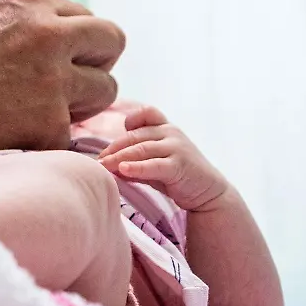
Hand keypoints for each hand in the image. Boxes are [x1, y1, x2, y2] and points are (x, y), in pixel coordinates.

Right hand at [0, 0, 124, 150]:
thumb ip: (19, 21)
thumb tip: (46, 28)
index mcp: (31, 6)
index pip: (87, 18)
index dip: (78, 44)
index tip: (63, 61)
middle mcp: (50, 35)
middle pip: (112, 42)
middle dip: (97, 64)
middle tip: (74, 85)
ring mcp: (53, 80)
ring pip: (107, 90)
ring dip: (84, 102)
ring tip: (45, 111)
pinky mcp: (49, 122)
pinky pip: (71, 132)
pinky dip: (49, 138)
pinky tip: (19, 135)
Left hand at [98, 105, 229, 211]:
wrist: (208, 192)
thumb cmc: (177, 176)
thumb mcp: (153, 164)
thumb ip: (133, 160)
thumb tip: (105, 164)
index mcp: (165, 128)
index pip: (146, 113)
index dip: (130, 120)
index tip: (114, 139)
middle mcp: (171, 133)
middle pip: (135, 136)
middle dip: (114, 148)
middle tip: (98, 161)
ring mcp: (176, 147)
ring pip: (141, 149)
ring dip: (119, 158)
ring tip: (103, 166)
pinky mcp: (180, 165)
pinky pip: (154, 165)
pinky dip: (136, 168)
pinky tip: (122, 170)